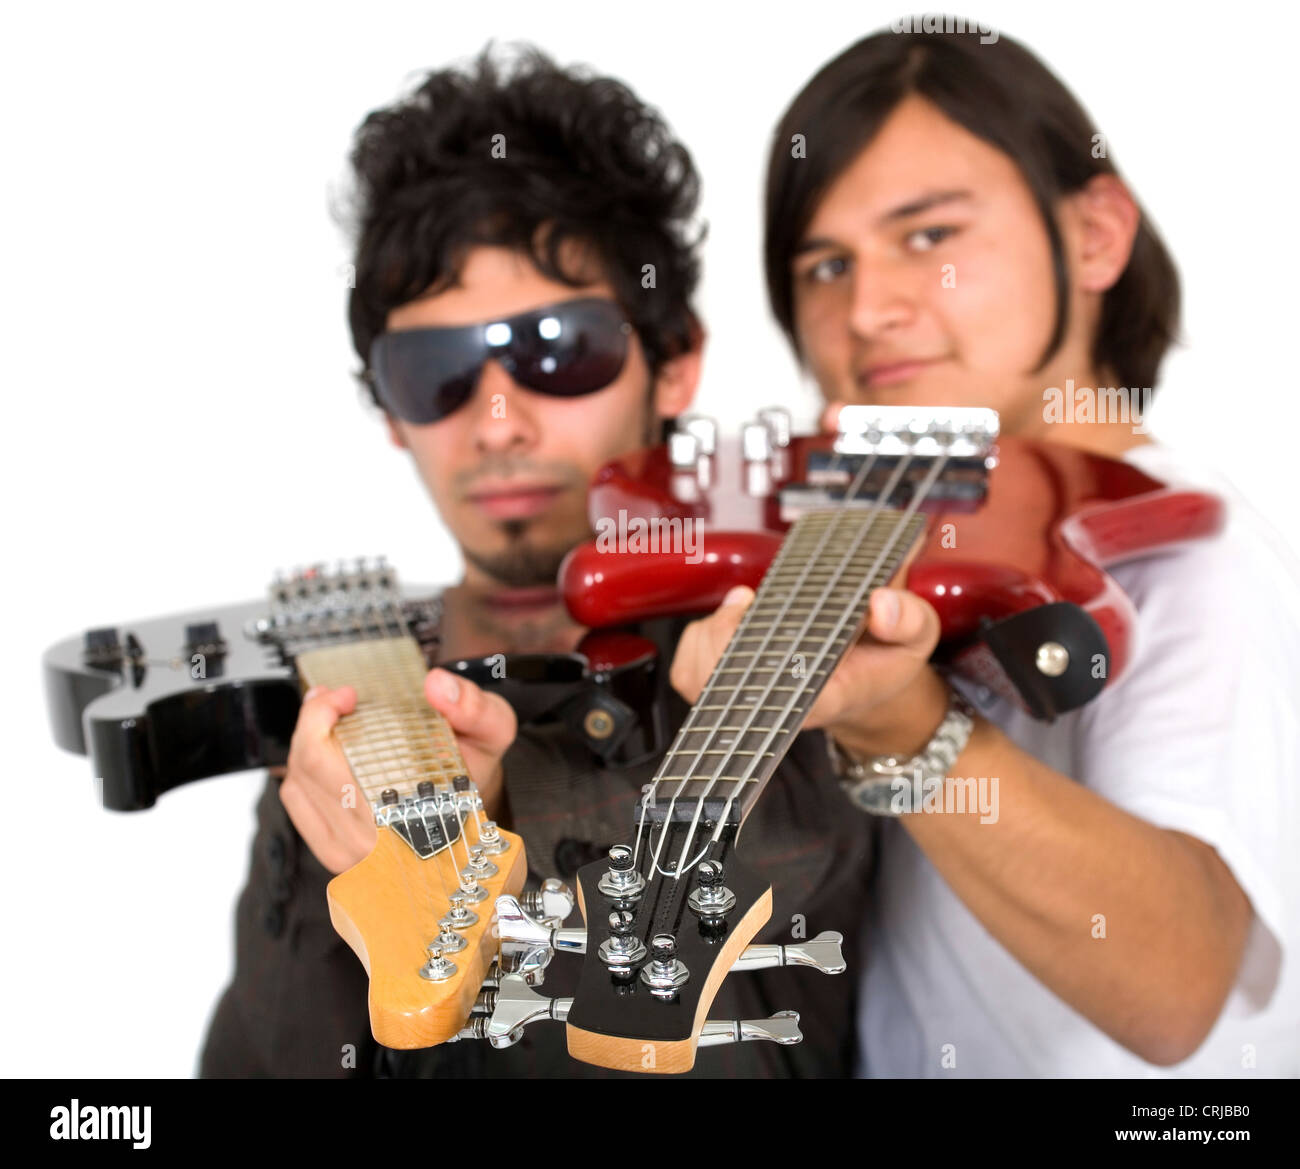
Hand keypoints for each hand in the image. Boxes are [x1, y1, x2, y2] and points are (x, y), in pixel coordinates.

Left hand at [279, 668, 516, 874]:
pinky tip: (322, 751)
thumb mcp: (492, 730)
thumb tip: (438, 687)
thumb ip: (473, 706)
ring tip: (328, 718)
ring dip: (306, 742)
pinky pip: (297, 803)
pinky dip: (302, 769)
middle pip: (307, 768)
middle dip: (312, 720)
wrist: (469, 814)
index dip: (321, 718)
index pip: (328, 763)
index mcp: (406, 812)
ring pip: (298, 785)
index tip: (345, 696)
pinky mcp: (335, 852)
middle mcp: (372, 840)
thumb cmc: (474, 775)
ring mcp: (350, 852)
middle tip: (334, 698)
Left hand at [668, 582, 947, 757]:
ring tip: (745, 605)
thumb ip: (909, 619)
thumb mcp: (918, 636)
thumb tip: (880, 605)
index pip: (775, 696)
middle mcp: (780, 705)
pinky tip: (731, 617)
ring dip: (715, 630)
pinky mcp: (727, 685)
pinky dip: (701, 635)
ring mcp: (750, 698)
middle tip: (751, 601)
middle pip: (724, 681)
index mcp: (824, 698)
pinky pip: (690, 665)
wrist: (865, 679)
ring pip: (699, 672)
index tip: (756, 615)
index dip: (753, 662)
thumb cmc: (883, 661)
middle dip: (728, 634)